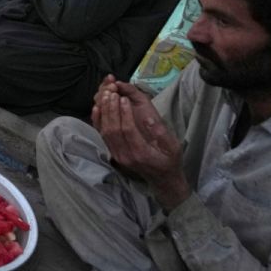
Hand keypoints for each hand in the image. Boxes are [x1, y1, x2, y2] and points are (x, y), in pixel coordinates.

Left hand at [92, 79, 189, 209]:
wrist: (163, 179)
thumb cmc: (170, 161)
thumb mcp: (172, 147)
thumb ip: (160, 133)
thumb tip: (148, 117)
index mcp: (141, 153)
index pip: (127, 131)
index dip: (124, 113)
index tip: (123, 98)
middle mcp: (125, 156)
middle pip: (112, 130)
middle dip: (110, 109)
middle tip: (111, 91)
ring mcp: (117, 155)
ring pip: (105, 132)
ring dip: (104, 112)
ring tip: (104, 94)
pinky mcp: (113, 153)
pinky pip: (102, 136)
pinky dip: (98, 121)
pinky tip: (97, 107)